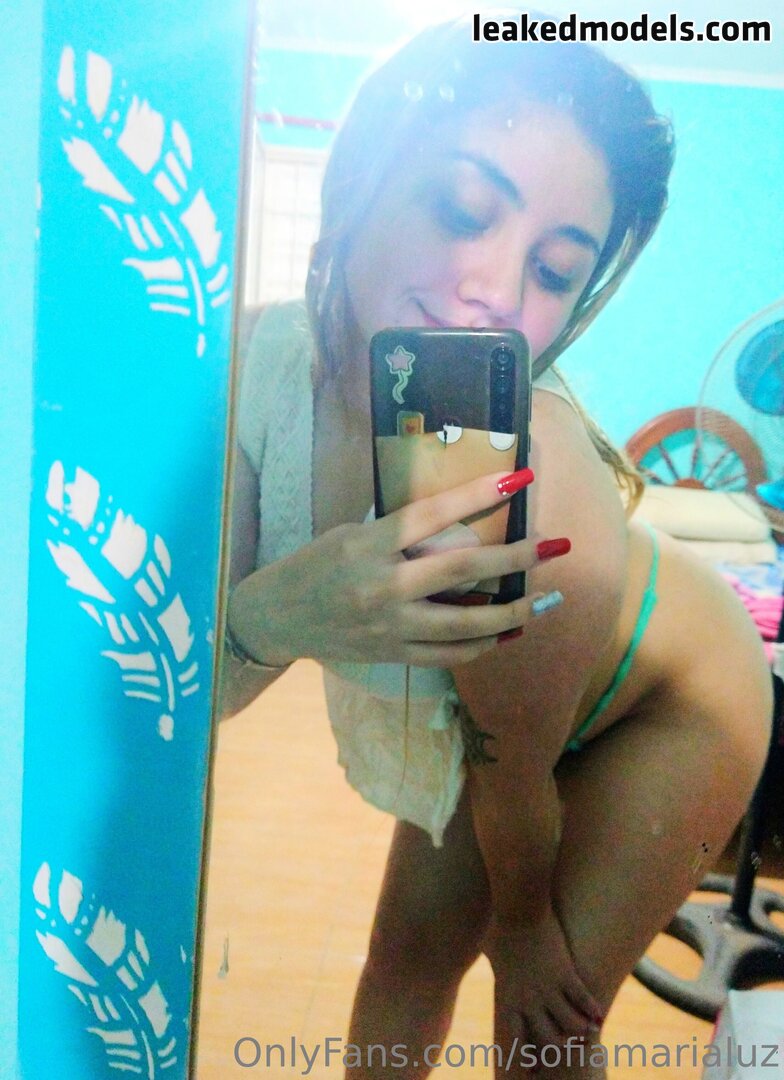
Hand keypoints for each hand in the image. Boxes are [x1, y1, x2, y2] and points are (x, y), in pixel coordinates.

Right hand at [229, 468, 566, 666]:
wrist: (276, 618)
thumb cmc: (313, 565)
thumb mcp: (351, 534)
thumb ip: (399, 533)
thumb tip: (458, 523)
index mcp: (368, 543)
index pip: (433, 514)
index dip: (480, 494)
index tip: (521, 478)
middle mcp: (382, 586)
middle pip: (462, 569)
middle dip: (515, 557)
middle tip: (556, 546)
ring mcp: (389, 626)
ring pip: (465, 624)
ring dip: (513, 611)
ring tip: (547, 599)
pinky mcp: (392, 655)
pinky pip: (448, 655)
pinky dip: (482, 644)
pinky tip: (509, 632)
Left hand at [484, 906, 603, 1065]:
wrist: (519, 906)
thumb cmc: (499, 924)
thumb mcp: (491, 949)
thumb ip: (494, 960)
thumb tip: (488, 950)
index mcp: (508, 999)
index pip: (516, 1042)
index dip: (525, 1061)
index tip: (532, 1073)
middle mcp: (529, 1001)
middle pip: (548, 1042)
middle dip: (559, 1049)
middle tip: (566, 1049)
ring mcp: (549, 989)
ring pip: (571, 1026)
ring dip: (580, 1031)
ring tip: (588, 1031)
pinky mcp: (566, 974)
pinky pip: (584, 1001)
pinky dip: (593, 1011)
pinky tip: (599, 1015)